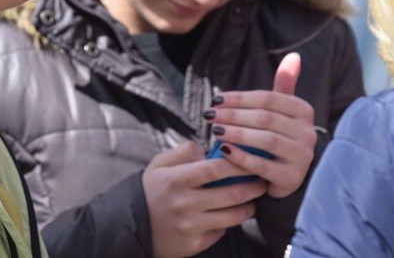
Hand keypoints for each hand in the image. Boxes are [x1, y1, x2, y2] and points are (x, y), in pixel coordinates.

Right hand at [142, 141, 267, 257]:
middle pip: (232, 193)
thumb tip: (210, 149)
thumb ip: (184, 151)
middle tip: (262, 179)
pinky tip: (230, 214)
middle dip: (254, 185)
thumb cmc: (150, 191)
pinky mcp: (194, 244)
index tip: (250, 159)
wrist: (131, 227)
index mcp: (175, 180)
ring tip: (253, 198)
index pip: (215, 169)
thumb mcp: (159, 164)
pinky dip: (229, 222)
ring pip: (233, 216)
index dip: (238, 163)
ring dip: (249, 206)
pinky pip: (222, 232)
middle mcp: (184, 204)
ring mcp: (190, 226)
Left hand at [202, 52, 316, 198]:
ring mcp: (302, 156)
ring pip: (266, 140)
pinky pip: (263, 165)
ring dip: (236, 134)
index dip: (239, 98)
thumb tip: (294, 55)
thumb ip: (284, 85)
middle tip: (209, 116)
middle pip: (265, 118)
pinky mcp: (292, 178)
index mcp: (303, 111)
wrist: (288, 177)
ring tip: (214, 131)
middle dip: (233, 115)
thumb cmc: (280, 137)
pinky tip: (224, 151)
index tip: (215, 100)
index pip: (268, 99)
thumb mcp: (282, 111)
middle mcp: (307, 133)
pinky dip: (242, 157)